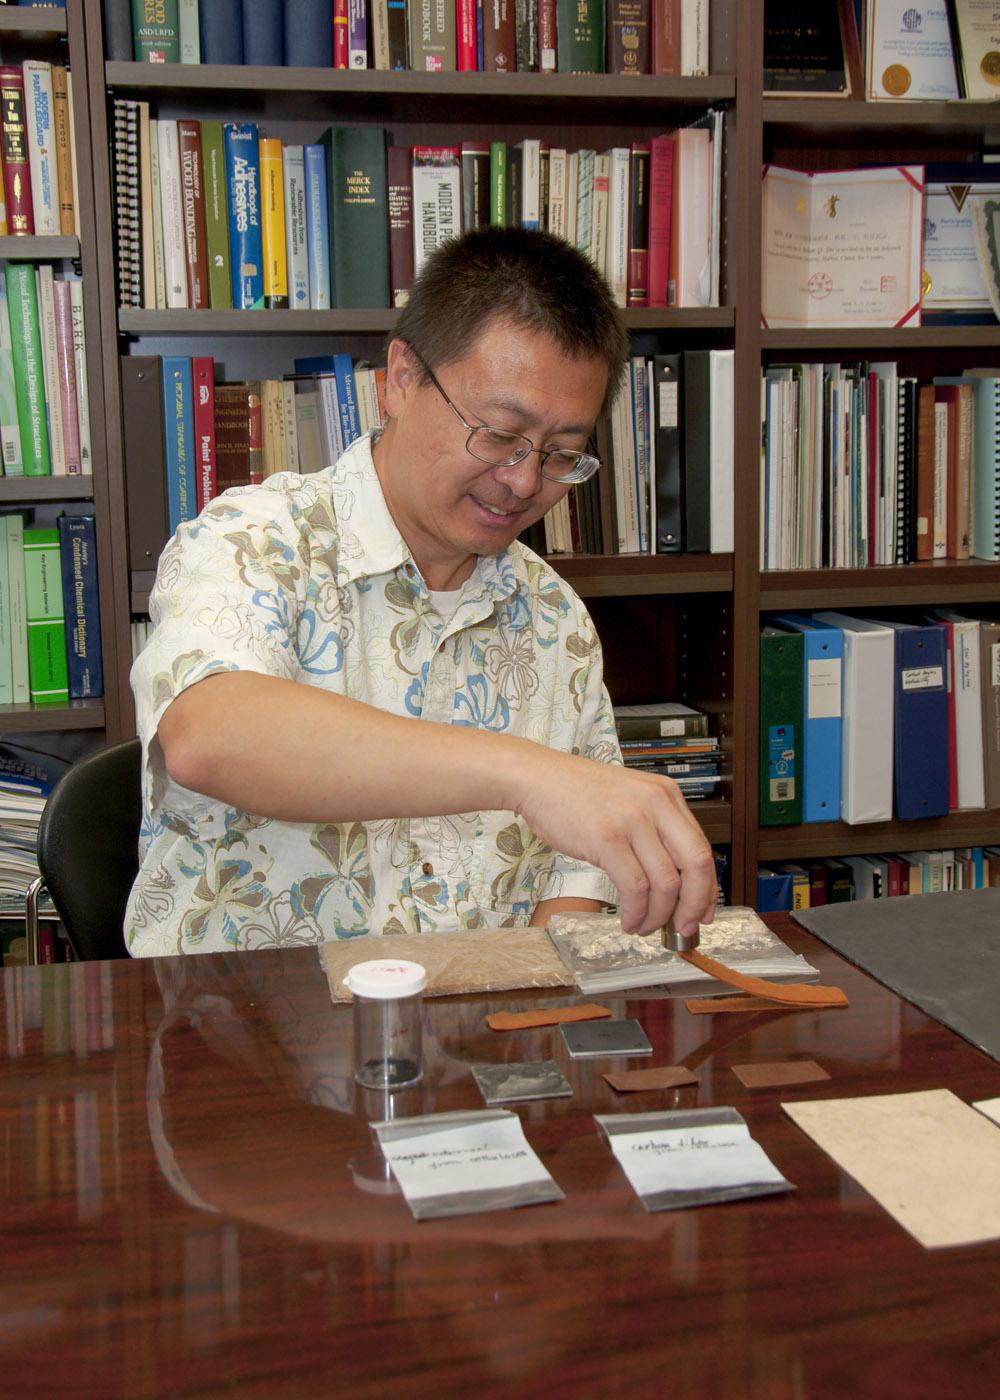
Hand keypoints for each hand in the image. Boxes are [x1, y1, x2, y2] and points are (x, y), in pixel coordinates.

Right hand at [510, 749, 716, 936]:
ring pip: (665, 883)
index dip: (706, 888)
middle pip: (695, 866)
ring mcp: (632, 821)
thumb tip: (672, 879)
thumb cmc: (576, 792)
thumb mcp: (629, 799)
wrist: (537, 777)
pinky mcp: (607, 839)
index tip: (702, 911)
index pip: (702, 848)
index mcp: (666, 796)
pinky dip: (636, 912)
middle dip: (693, 906)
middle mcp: (656, 805)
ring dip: (658, 916)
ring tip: (644, 927)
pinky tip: (627, 920)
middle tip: (682, 929)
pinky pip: (634, 888)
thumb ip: (654, 829)